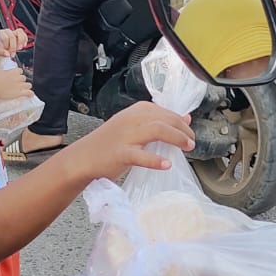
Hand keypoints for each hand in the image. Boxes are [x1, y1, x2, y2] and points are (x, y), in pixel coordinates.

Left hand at [0, 28, 29, 57]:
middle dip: (13, 46)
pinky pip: (24, 35)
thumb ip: (0, 52)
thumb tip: (7, 54)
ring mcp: (14, 33)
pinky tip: (23, 45)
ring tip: (19, 48)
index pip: (5, 37)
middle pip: (13, 36)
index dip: (6, 45)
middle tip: (12, 53)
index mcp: (0, 33)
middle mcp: (7, 32)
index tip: (6, 50)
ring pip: (20, 32)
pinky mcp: (19, 36)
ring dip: (21, 42)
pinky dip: (25, 41)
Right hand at [0, 66, 32, 100]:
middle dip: (21, 81)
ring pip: (29, 85)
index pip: (20, 71)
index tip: (16, 77)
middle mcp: (18, 77)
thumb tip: (5, 73)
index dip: (18, 75)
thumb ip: (5, 72)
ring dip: (26, 87)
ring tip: (23, 90)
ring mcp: (19, 85)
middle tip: (17, 85)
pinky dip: (30, 94)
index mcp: (13, 71)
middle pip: (24, 78)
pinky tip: (30, 95)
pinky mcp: (19, 93)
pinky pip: (29, 92)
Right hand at [61, 102, 193, 183]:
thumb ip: (158, 122)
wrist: (83, 158)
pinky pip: (140, 155)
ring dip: (176, 138)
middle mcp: (131, 120)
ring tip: (187, 147)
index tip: (189, 131)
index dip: (180, 120)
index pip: (164, 111)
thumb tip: (185, 118)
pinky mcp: (120, 154)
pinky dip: (155, 160)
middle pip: (164, 118)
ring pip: (156, 130)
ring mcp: (125, 136)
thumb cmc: (109, 144)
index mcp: (135, 111)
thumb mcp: (134, 128)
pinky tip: (166, 165)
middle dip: (182, 129)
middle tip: (192, 141)